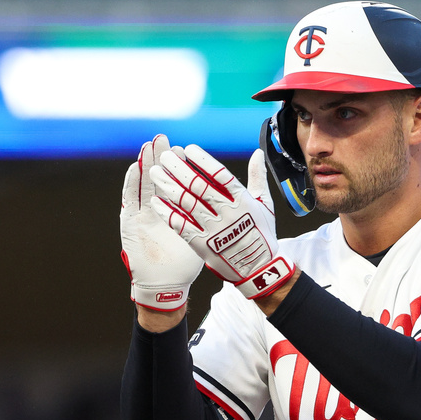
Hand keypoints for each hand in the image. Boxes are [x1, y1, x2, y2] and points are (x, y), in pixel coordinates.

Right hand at [120, 135, 203, 310]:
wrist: (166, 285)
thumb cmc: (186, 264)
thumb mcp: (208, 237)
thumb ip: (218, 217)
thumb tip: (232, 202)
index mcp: (179, 211)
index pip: (181, 183)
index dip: (183, 167)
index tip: (187, 150)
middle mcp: (159, 210)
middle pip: (161, 179)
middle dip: (163, 159)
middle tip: (165, 140)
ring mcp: (143, 215)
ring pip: (144, 184)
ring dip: (146, 165)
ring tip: (149, 146)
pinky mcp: (130, 222)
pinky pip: (130, 199)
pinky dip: (131, 183)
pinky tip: (135, 167)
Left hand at [150, 145, 294, 299]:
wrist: (258, 270)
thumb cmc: (261, 235)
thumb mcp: (265, 205)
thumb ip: (258, 177)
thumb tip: (258, 153)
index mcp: (242, 201)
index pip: (220, 175)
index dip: (203, 161)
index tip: (188, 149)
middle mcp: (227, 213)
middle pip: (199, 186)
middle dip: (179, 168)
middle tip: (165, 156)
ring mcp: (213, 230)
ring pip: (186, 203)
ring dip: (169, 186)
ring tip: (155, 173)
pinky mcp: (202, 244)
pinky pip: (180, 225)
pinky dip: (167, 212)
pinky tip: (156, 201)